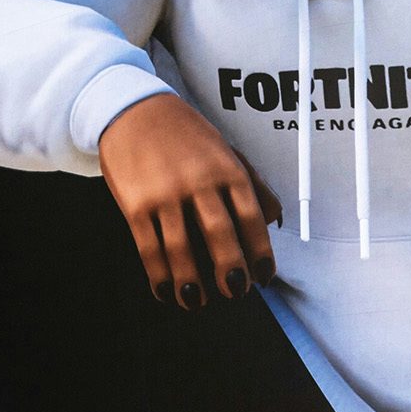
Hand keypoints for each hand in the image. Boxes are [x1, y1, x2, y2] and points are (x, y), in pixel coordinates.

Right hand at [98, 93, 281, 308]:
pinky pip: (150, 249)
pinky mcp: (136, 205)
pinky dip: (159, 276)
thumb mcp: (227, 151)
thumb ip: (254, 184)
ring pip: (182, 249)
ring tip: (197, 302)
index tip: (265, 276)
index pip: (252, 217)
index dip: (261, 251)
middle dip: (231, 271)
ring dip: (191, 283)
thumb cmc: (187, 136)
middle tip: (236, 293)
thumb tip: (276, 220)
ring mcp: (165, 194)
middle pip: (220, 235)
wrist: (133, 110)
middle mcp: (199, 182)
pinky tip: (166, 291)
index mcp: (228, 170)